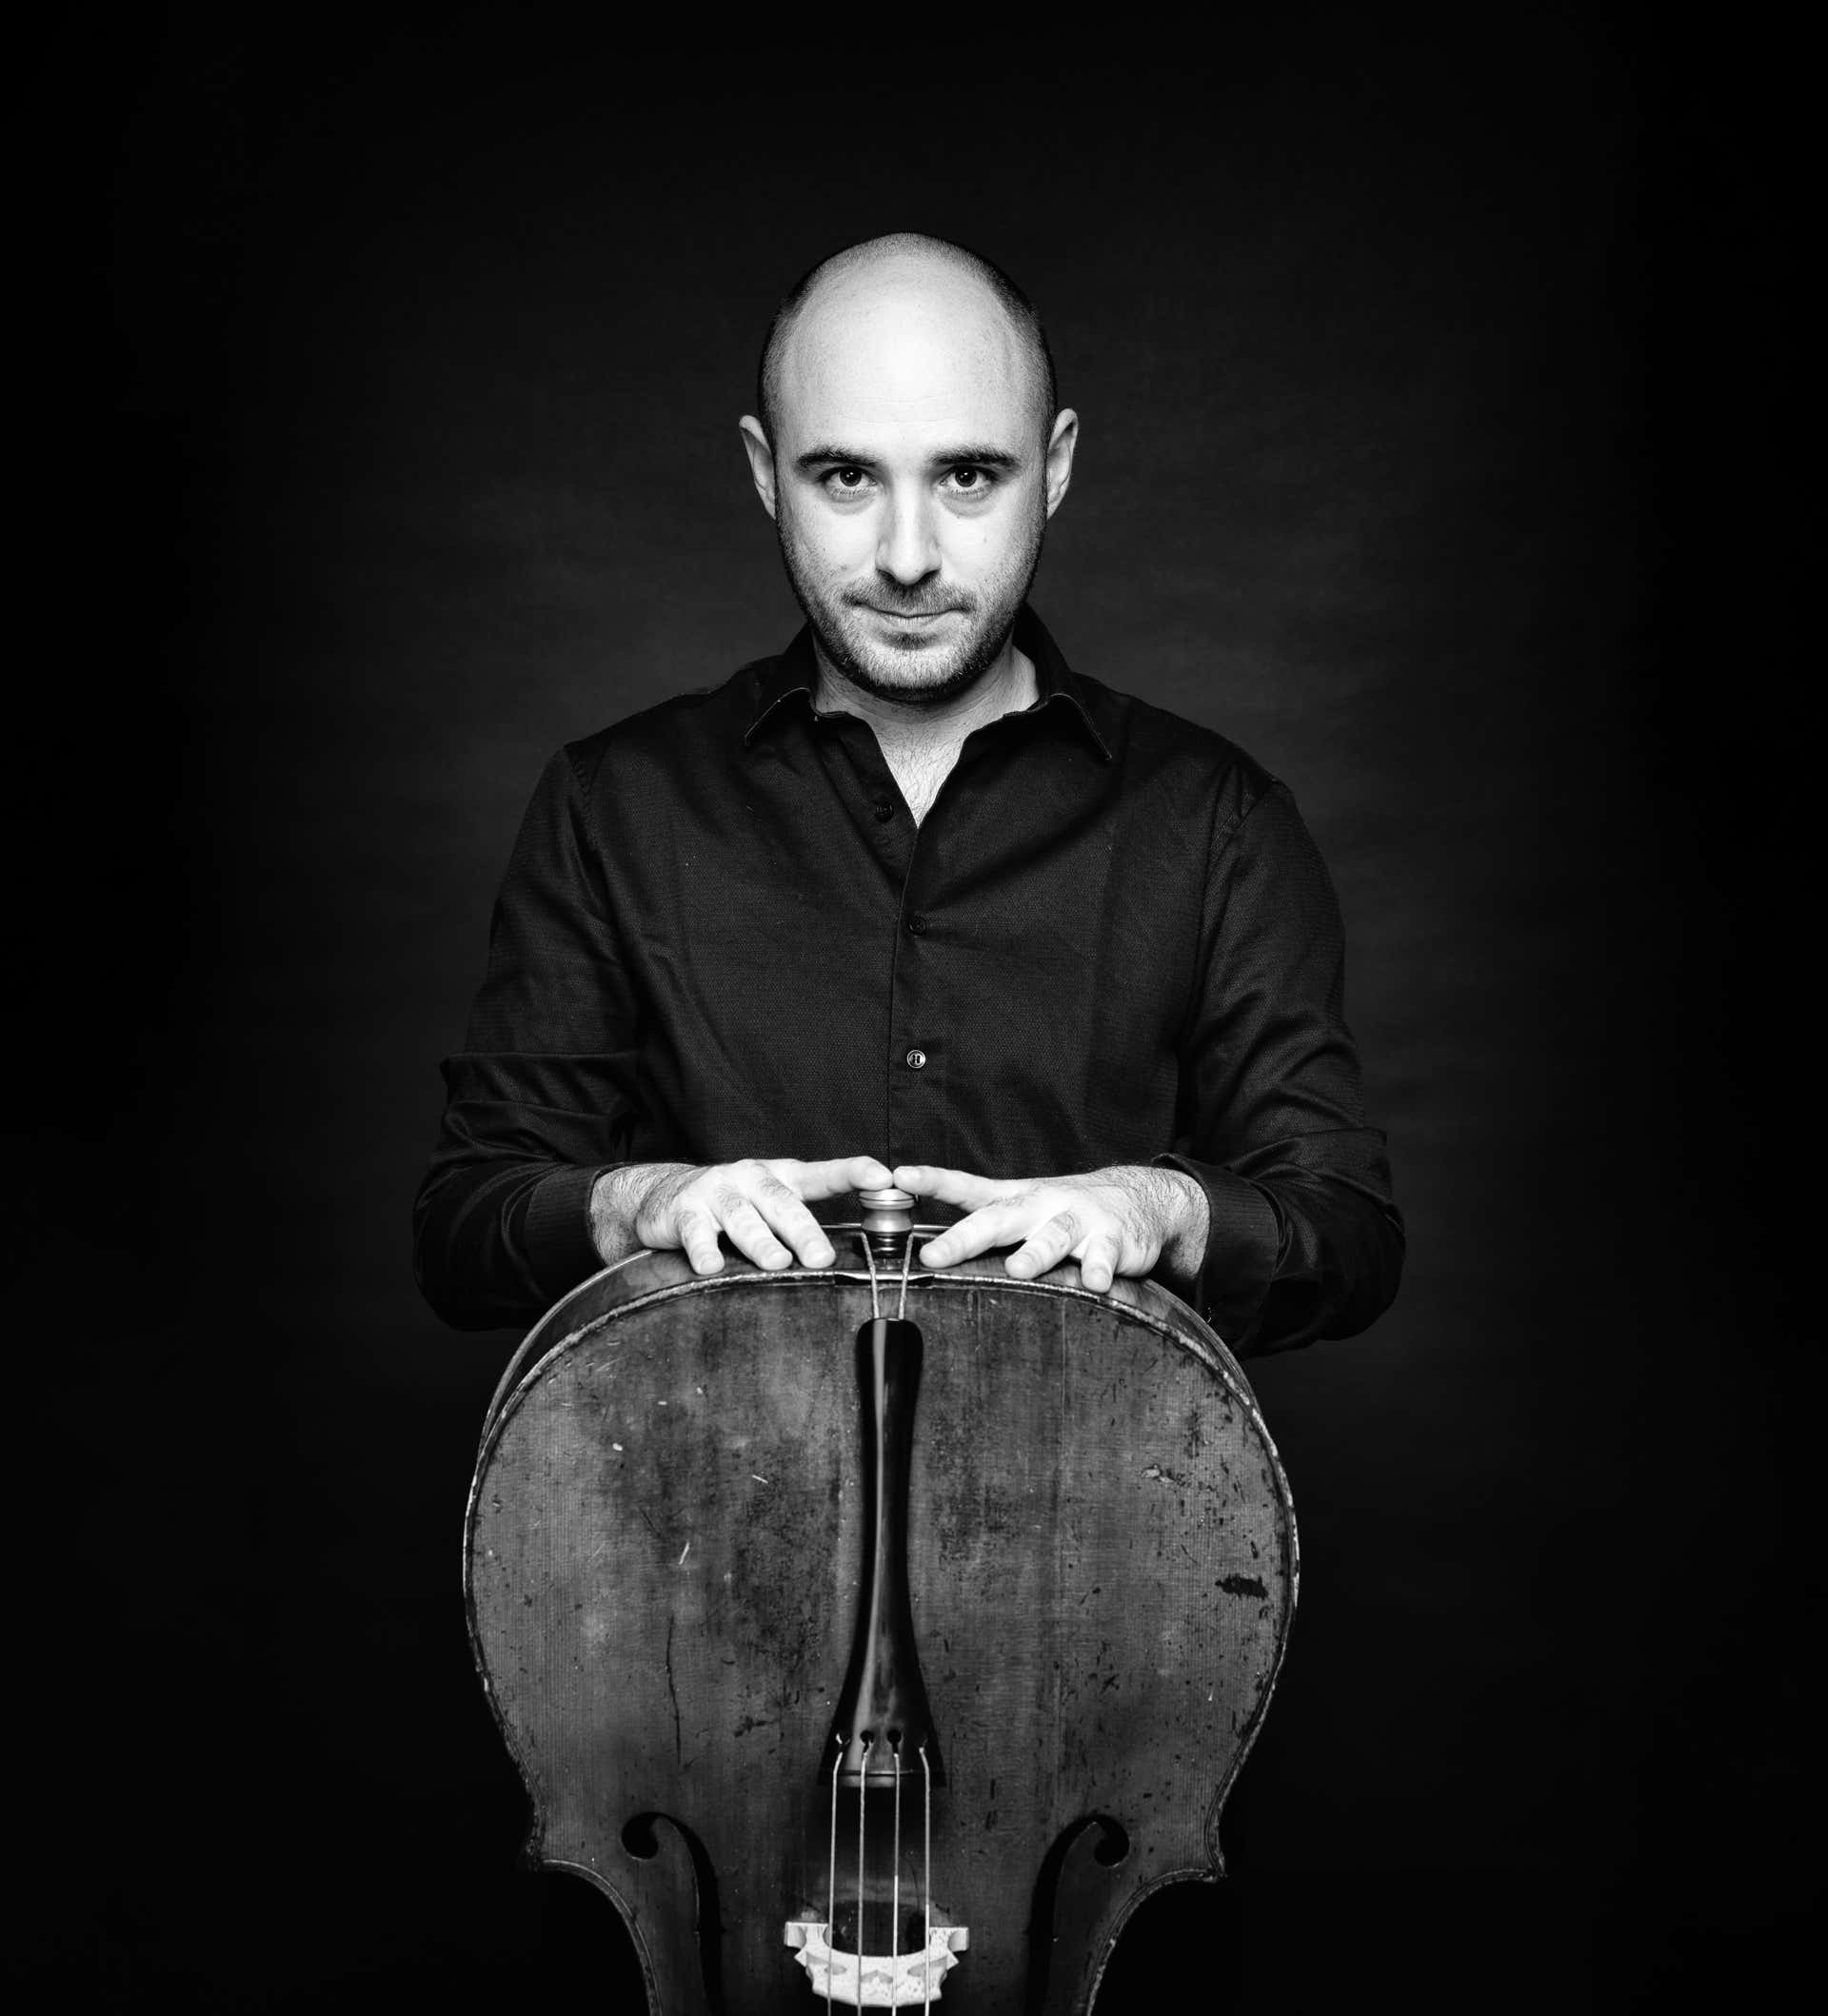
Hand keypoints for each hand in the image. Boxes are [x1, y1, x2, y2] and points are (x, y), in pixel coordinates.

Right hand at [593, 1155, 893, 1274]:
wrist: (661, 1195)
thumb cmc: (731, 1205)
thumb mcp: (770, 1205)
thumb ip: (804, 1225)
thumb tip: (849, 1259)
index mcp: (780, 1178)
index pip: (822, 1174)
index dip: (853, 1173)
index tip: (884, 1178)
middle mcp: (751, 1179)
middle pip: (782, 1203)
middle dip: (804, 1230)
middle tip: (821, 1257)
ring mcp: (716, 1193)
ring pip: (742, 1218)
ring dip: (760, 1241)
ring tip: (776, 1263)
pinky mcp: (684, 1212)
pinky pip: (696, 1233)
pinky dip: (704, 1250)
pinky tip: (711, 1268)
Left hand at [893, 1163, 1207, 1294]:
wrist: (1140, 1199)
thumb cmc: (1067, 1211)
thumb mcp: (1023, 1211)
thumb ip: (984, 1229)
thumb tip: (927, 1257)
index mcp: (1015, 1199)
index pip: (967, 1187)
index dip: (933, 1181)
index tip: (899, 1177)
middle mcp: (1042, 1204)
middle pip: (1000, 1218)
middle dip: (965, 1236)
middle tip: (934, 1255)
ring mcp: (1079, 1219)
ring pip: (1053, 1234)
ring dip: (1036, 1252)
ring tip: (1018, 1269)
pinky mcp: (1114, 1238)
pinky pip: (1105, 1255)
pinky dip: (1100, 1269)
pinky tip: (1096, 1283)